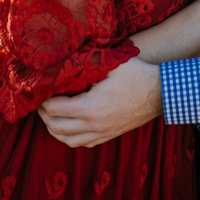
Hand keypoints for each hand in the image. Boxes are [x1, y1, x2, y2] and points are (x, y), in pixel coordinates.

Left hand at [38, 57, 161, 147]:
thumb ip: (88, 62)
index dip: (43, 100)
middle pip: (57, 127)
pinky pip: (84, 144)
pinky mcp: (109, 136)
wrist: (160, 94)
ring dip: (55, 130)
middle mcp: (93, 124)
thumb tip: (68, 55)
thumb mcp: (110, 64)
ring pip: (68, 141)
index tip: (40, 91)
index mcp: (89, 107)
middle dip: (44, 116)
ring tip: (50, 117)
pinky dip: (70, 138)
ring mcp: (101, 133)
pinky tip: (69, 127)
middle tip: (39, 104)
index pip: (55, 108)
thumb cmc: (136, 75)